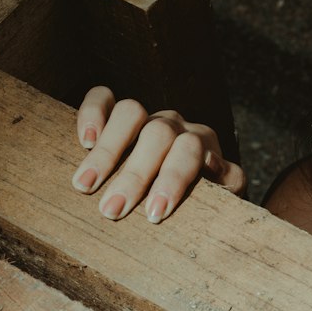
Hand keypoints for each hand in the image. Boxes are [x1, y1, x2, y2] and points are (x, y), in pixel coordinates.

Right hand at [71, 86, 245, 222]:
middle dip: (134, 174)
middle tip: (112, 210)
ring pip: (130, 112)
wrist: (187, 185)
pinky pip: (102, 98)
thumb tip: (211, 166)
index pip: (190, 150)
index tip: (154, 212)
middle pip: (157, 134)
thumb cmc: (202, 197)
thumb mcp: (224, 194)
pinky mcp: (115, 113)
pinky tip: (83, 141)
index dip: (172, 179)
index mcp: (201, 142)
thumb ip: (228, 182)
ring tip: (85, 185)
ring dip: (108, 150)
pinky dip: (91, 114)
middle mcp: (174, 125)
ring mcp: (145, 116)